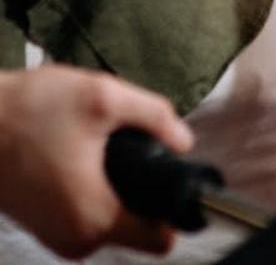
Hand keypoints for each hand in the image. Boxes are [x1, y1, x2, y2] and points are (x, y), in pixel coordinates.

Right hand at [0, 66, 192, 258]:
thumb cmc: (29, 111)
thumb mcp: (102, 97)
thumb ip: (154, 116)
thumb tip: (183, 141)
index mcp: (96, 217)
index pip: (160, 239)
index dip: (175, 208)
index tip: (173, 175)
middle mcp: (77, 240)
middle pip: (137, 225)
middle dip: (141, 186)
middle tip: (128, 144)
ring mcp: (56, 237)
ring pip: (111, 218)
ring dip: (114, 185)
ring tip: (96, 144)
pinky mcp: (42, 226)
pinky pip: (86, 213)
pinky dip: (91, 188)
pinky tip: (76, 154)